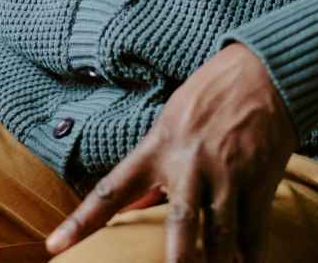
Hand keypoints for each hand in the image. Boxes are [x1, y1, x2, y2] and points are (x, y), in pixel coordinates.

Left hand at [46, 44, 297, 262]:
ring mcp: (226, 174)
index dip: (81, 221)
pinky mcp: (258, 182)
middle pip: (179, 226)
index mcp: (158, 147)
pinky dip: (249, 256)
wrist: (263, 73)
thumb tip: (142, 202)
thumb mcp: (173, 119)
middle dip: (177, 262)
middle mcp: (189, 164)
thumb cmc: (211, 93)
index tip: (54, 246)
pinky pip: (252, 234)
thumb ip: (157, 162)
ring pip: (219, 239)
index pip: (113, 189)